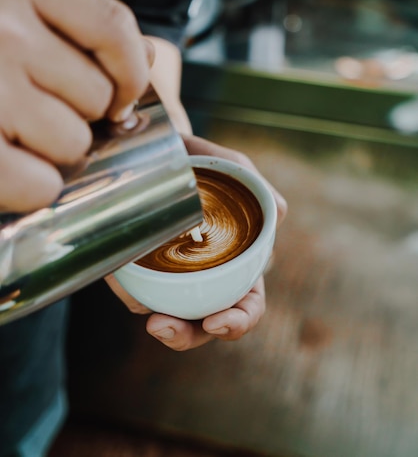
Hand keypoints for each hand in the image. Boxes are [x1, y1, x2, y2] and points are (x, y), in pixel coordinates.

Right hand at [0, 0, 152, 210]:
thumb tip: (150, 61)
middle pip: (95, 94)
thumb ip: (75, 28)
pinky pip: (38, 184)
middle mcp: (2, 29)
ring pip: (71, 140)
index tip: (120, 96)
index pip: (113, 27)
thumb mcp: (9, 4)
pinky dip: (33, 187)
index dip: (131, 71)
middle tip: (37, 113)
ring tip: (13, 137)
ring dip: (54, 152)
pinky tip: (10, 171)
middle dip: (78, 115)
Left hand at [106, 134, 286, 350]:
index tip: (216, 320)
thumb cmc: (205, 163)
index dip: (239, 321)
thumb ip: (263, 190)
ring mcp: (171, 278)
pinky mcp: (138, 270)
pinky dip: (130, 292)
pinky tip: (121, 273)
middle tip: (163, 326)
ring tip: (152, 319)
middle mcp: (206, 278)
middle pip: (205, 326)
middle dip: (189, 336)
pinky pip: (136, 292)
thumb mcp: (237, 170)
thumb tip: (281, 213)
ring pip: (170, 318)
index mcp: (239, 264)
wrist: (159, 149)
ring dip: (164, 328)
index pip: (247, 306)